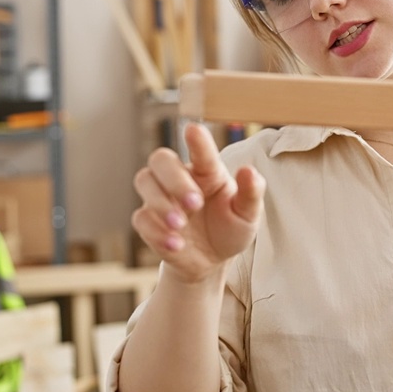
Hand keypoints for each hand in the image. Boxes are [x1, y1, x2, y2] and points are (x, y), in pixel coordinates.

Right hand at [131, 124, 264, 283]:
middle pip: (162, 159)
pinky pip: (141, 218)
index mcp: (207, 170)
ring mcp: (161, 198)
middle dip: (175, 179)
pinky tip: (176, 245)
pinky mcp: (149, 221)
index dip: (197, 140)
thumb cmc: (230, 229)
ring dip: (161, 203)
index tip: (193, 130)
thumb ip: (251, 193)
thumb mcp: (247, 214)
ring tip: (180, 225)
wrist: (211, 262)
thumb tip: (249, 170)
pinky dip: (157, 232)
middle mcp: (180, 178)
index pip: (200, 150)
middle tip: (195, 203)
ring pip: (144, 181)